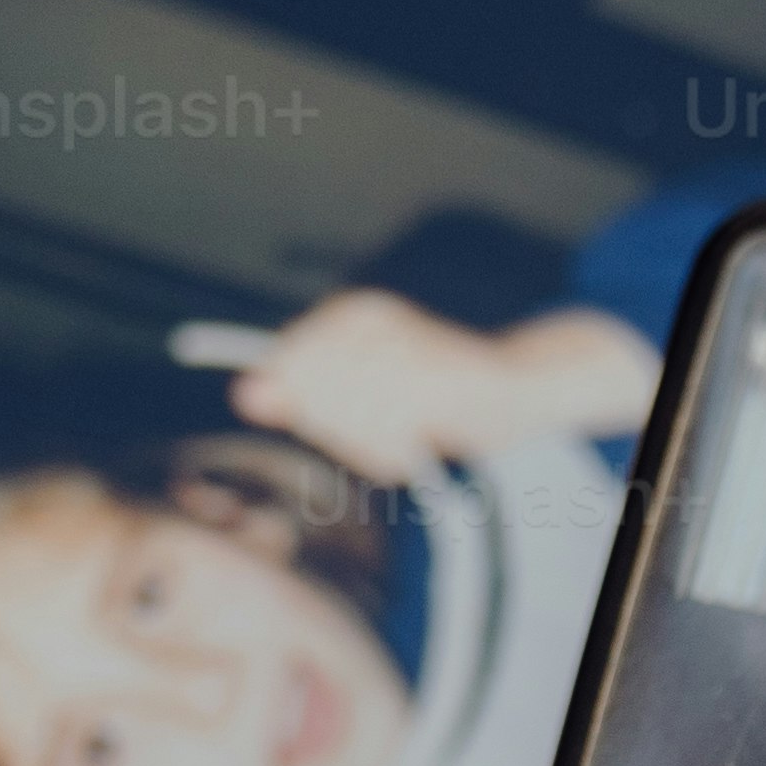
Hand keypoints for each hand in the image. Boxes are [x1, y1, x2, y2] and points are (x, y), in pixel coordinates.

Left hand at [229, 295, 660, 486]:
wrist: (519, 387)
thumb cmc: (435, 394)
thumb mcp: (357, 390)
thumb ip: (301, 392)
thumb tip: (245, 392)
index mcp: (352, 313)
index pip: (287, 364)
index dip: (309, 403)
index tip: (347, 414)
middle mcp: (372, 321)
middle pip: (312, 394)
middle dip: (341, 426)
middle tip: (384, 429)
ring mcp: (403, 349)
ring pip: (345, 417)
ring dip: (371, 442)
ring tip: (407, 433)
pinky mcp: (436, 385)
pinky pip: (385, 435)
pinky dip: (395, 452)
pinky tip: (421, 439)